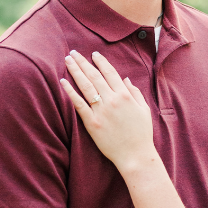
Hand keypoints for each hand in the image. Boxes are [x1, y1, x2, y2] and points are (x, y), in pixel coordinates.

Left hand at [60, 51, 157, 171]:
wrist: (135, 155)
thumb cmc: (141, 134)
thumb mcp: (144, 110)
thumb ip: (135, 92)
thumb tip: (125, 79)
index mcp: (126, 96)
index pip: (111, 73)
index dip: (101, 62)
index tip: (93, 54)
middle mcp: (112, 100)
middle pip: (95, 76)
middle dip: (83, 62)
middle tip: (73, 52)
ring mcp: (101, 111)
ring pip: (85, 86)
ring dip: (75, 71)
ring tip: (67, 60)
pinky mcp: (92, 122)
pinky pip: (78, 104)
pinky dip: (70, 92)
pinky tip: (63, 82)